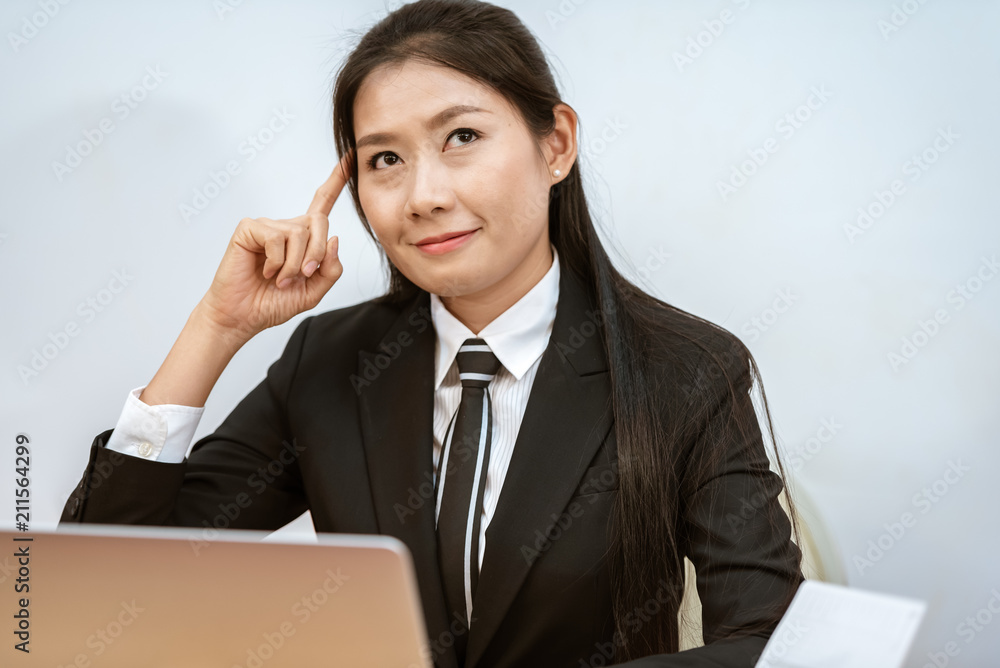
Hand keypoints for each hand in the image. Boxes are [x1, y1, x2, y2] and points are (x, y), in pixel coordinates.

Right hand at [198, 152, 351, 341]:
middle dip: (317, 255)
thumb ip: (330, 269)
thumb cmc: (272, 302)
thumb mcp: (313, 291)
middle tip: (302, 276)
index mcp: (303, 239)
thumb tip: (334, 239)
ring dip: (293, 265)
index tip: (350, 157)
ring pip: (299, 234)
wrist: (243, 316)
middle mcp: (286, 227)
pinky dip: (276, 261)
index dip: (337, 181)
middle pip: (319, 223)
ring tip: (279, 279)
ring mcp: (267, 226)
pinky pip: (276, 238)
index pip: (322, 205)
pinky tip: (265, 271)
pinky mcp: (249, 228)